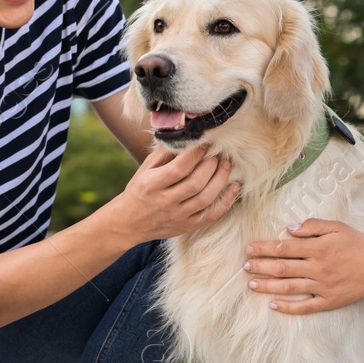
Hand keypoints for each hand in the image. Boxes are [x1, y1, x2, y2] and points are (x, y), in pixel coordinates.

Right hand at [109, 143, 239, 242]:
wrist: (129, 223)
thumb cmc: (139, 190)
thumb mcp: (145, 169)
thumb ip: (164, 154)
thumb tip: (185, 136)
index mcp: (152, 185)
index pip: (178, 168)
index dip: (195, 154)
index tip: (204, 143)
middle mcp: (165, 202)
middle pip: (195, 183)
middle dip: (211, 165)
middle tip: (218, 153)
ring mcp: (177, 216)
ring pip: (205, 198)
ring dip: (221, 180)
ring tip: (227, 165)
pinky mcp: (187, 226)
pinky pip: (211, 215)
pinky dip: (226, 201)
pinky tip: (234, 187)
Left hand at [243, 218, 363, 314]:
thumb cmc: (359, 243)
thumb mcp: (337, 227)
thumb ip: (312, 226)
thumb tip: (288, 229)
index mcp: (318, 248)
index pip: (283, 248)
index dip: (264, 248)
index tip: (249, 249)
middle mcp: (317, 268)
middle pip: (282, 267)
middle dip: (260, 267)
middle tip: (245, 266)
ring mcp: (322, 286)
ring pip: (289, 287)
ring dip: (268, 286)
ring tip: (252, 284)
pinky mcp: (329, 301)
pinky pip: (305, 307)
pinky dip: (288, 307)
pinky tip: (273, 305)